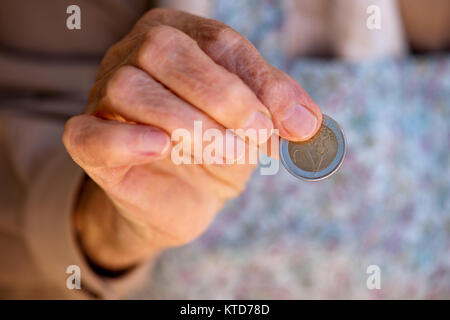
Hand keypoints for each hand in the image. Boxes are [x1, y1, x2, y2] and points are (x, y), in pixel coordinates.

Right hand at [63, 8, 321, 270]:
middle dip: (220, 95)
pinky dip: (125, 140)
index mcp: (179, 39)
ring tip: (225, 154)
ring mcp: (104, 98)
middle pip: (164, 50)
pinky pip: (88, 135)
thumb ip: (279, 111)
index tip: (290, 127)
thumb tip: (308, 124)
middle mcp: (134, 57)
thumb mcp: (255, 126)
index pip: (218, 43)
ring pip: (129, 88)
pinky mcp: (89, 143)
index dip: (258, 84)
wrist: (183, 197)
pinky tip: (160, 148)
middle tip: (257, 136)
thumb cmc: (218, 149)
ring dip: (188, 123)